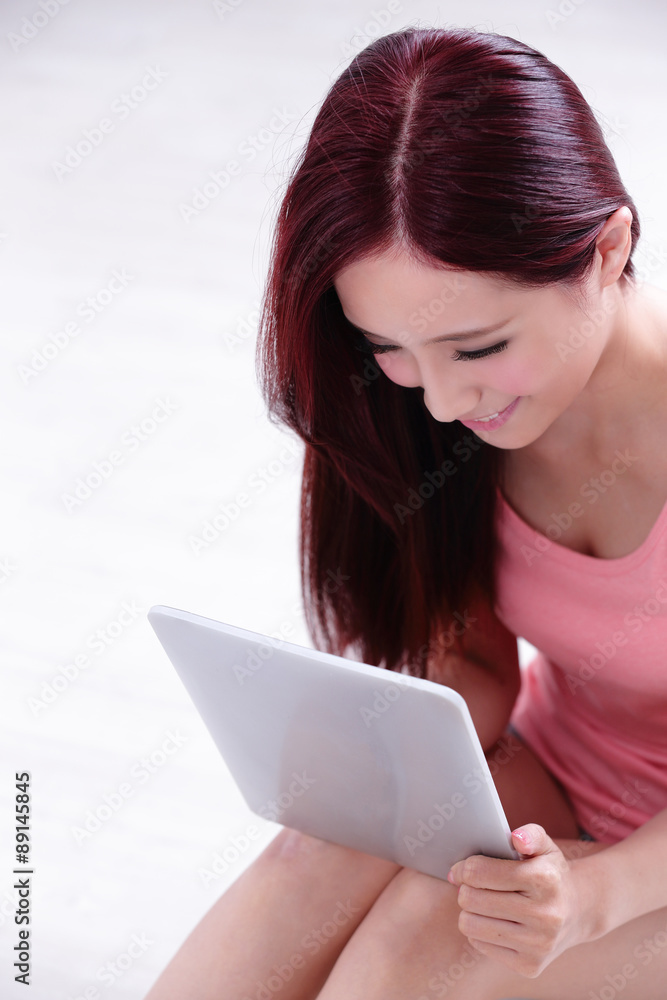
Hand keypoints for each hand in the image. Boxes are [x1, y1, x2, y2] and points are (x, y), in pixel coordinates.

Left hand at [446, 823, 591, 977]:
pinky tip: (496, 921)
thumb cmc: (551, 874)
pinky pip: (479, 944)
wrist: (578, 912)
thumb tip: (516, 837)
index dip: (464, 867)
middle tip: (472, 885)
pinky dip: (480, 931)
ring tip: (482, 901)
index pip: (479, 873)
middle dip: (465, 888)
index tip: (463, 868)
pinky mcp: (529, 965)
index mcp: (544, 879)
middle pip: (470, 899)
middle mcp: (544, 915)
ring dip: (469, 911)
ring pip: (470, 924)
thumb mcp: (545, 847)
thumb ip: (530, 834)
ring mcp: (537, 944)